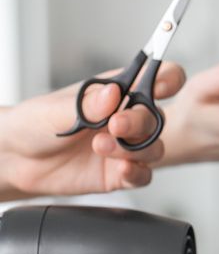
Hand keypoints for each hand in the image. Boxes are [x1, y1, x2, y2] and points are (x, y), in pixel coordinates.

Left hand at [0, 64, 185, 200]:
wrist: (15, 160)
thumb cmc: (34, 125)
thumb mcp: (57, 109)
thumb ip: (89, 104)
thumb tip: (113, 92)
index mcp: (117, 92)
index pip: (158, 78)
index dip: (168, 79)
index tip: (161, 86)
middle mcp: (126, 118)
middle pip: (156, 116)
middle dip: (139, 121)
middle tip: (116, 125)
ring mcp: (125, 146)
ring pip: (154, 147)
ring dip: (133, 149)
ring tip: (101, 147)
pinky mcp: (119, 173)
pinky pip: (144, 175)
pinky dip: (136, 173)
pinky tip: (121, 169)